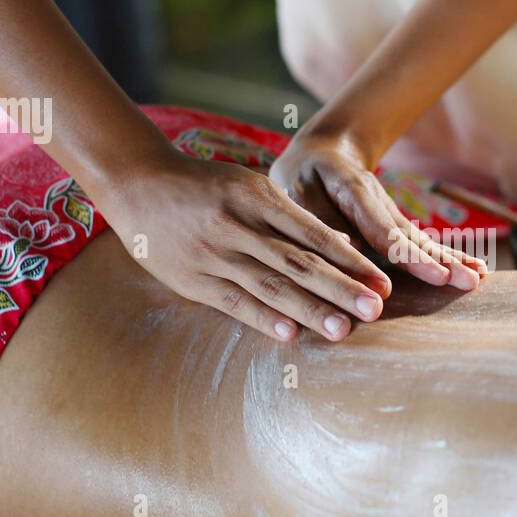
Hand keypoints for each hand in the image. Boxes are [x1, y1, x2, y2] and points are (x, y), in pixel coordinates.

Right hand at [98, 148, 391, 341]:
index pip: (313, 233)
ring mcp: (213, 253)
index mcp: (257, 196)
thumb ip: (289, 215)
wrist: (136, 181)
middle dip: (341, 287)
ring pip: (270, 285)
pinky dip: (261, 317)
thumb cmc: (204, 186)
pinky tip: (289, 334)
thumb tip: (340, 241)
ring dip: (310, 309)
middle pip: (299, 261)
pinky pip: (232, 301)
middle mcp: (239, 224)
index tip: (381, 280)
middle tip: (376, 308)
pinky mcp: (191, 278)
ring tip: (343, 330)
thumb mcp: (248, 185)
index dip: (350, 259)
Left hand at [269, 129, 487, 289]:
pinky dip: (448, 256)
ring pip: (422, 239)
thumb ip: (319, 219)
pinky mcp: (396, 226)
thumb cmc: (302, 178)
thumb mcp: (296, 191)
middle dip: (440, 260)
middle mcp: (380, 203)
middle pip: (411, 236)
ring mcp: (392, 214)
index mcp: (353, 191)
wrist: (323, 153)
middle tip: (467, 281)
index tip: (434, 275)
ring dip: (451, 259)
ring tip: (479, 277)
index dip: (408, 254)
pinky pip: (422, 243)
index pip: (383, 228)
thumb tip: (349, 247)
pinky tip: (475, 270)